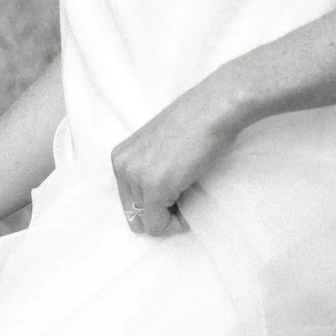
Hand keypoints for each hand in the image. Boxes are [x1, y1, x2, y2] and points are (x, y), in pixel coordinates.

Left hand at [110, 71, 249, 235]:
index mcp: (121, 157)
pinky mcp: (155, 188)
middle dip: (159, 215)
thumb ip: (151, 169)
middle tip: (184, 197)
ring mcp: (136, 177)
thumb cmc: (198, 122)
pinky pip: (159, 226)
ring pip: (147, 224)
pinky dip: (177, 223)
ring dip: (170, 218)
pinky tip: (192, 199)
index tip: (177, 191)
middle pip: (134, 216)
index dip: (155, 205)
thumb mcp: (160, 146)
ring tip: (189, 194)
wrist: (215, 108)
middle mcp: (121, 167)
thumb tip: (159, 201)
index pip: (129, 202)